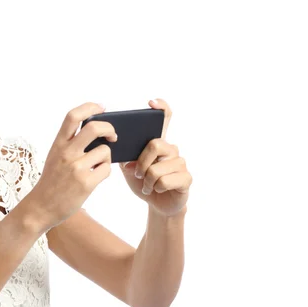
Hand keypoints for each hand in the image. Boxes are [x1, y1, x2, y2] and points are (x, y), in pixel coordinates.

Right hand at [26, 102, 116, 230]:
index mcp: (58, 143)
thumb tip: (98, 133)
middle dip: (109, 128)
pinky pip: (106, 169)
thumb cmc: (52, 181)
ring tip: (97, 165)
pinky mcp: (86, 183)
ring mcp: (76, 168)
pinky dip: (105, 171)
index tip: (101, 108)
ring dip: (106, 157)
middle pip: (94, 128)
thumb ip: (71, 144)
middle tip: (113, 135)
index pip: (73, 116)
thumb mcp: (55, 156)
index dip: (90, 107)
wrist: (41, 207)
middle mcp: (66, 153)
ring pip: (105, 151)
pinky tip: (96, 176)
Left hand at [119, 99, 191, 216]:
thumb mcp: (128, 168)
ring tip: (148, 186)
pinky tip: (157, 190)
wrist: (156, 204)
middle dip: (142, 163)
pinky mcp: (186, 178)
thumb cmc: (142, 182)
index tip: (151, 103)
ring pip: (157, 168)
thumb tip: (121, 151)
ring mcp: (181, 163)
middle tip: (138, 173)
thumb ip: (124, 157)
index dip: (161, 107)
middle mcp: (172, 149)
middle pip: (156, 144)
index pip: (165, 118)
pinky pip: (164, 181)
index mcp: (158, 142)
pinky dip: (155, 188)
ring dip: (147, 181)